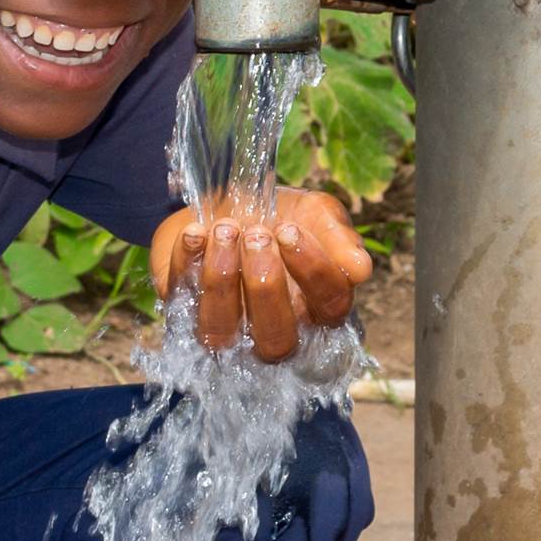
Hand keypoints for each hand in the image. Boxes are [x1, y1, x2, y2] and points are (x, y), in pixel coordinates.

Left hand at [151, 185, 371, 359]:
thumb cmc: (279, 215)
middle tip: (259, 234)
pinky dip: (186, 263)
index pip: (329, 309)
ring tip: (225, 231)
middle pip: (277, 342)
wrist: (226, 199)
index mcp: (316, 309)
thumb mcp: (315, 213)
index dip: (313, 272)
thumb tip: (360, 270)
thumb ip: (339, 237)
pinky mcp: (182, 311)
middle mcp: (272, 330)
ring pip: (221, 335)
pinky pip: (179, 301)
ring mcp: (225, 329)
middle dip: (266, 286)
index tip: (290, 230)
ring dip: (221, 280)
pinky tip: (196, 231)